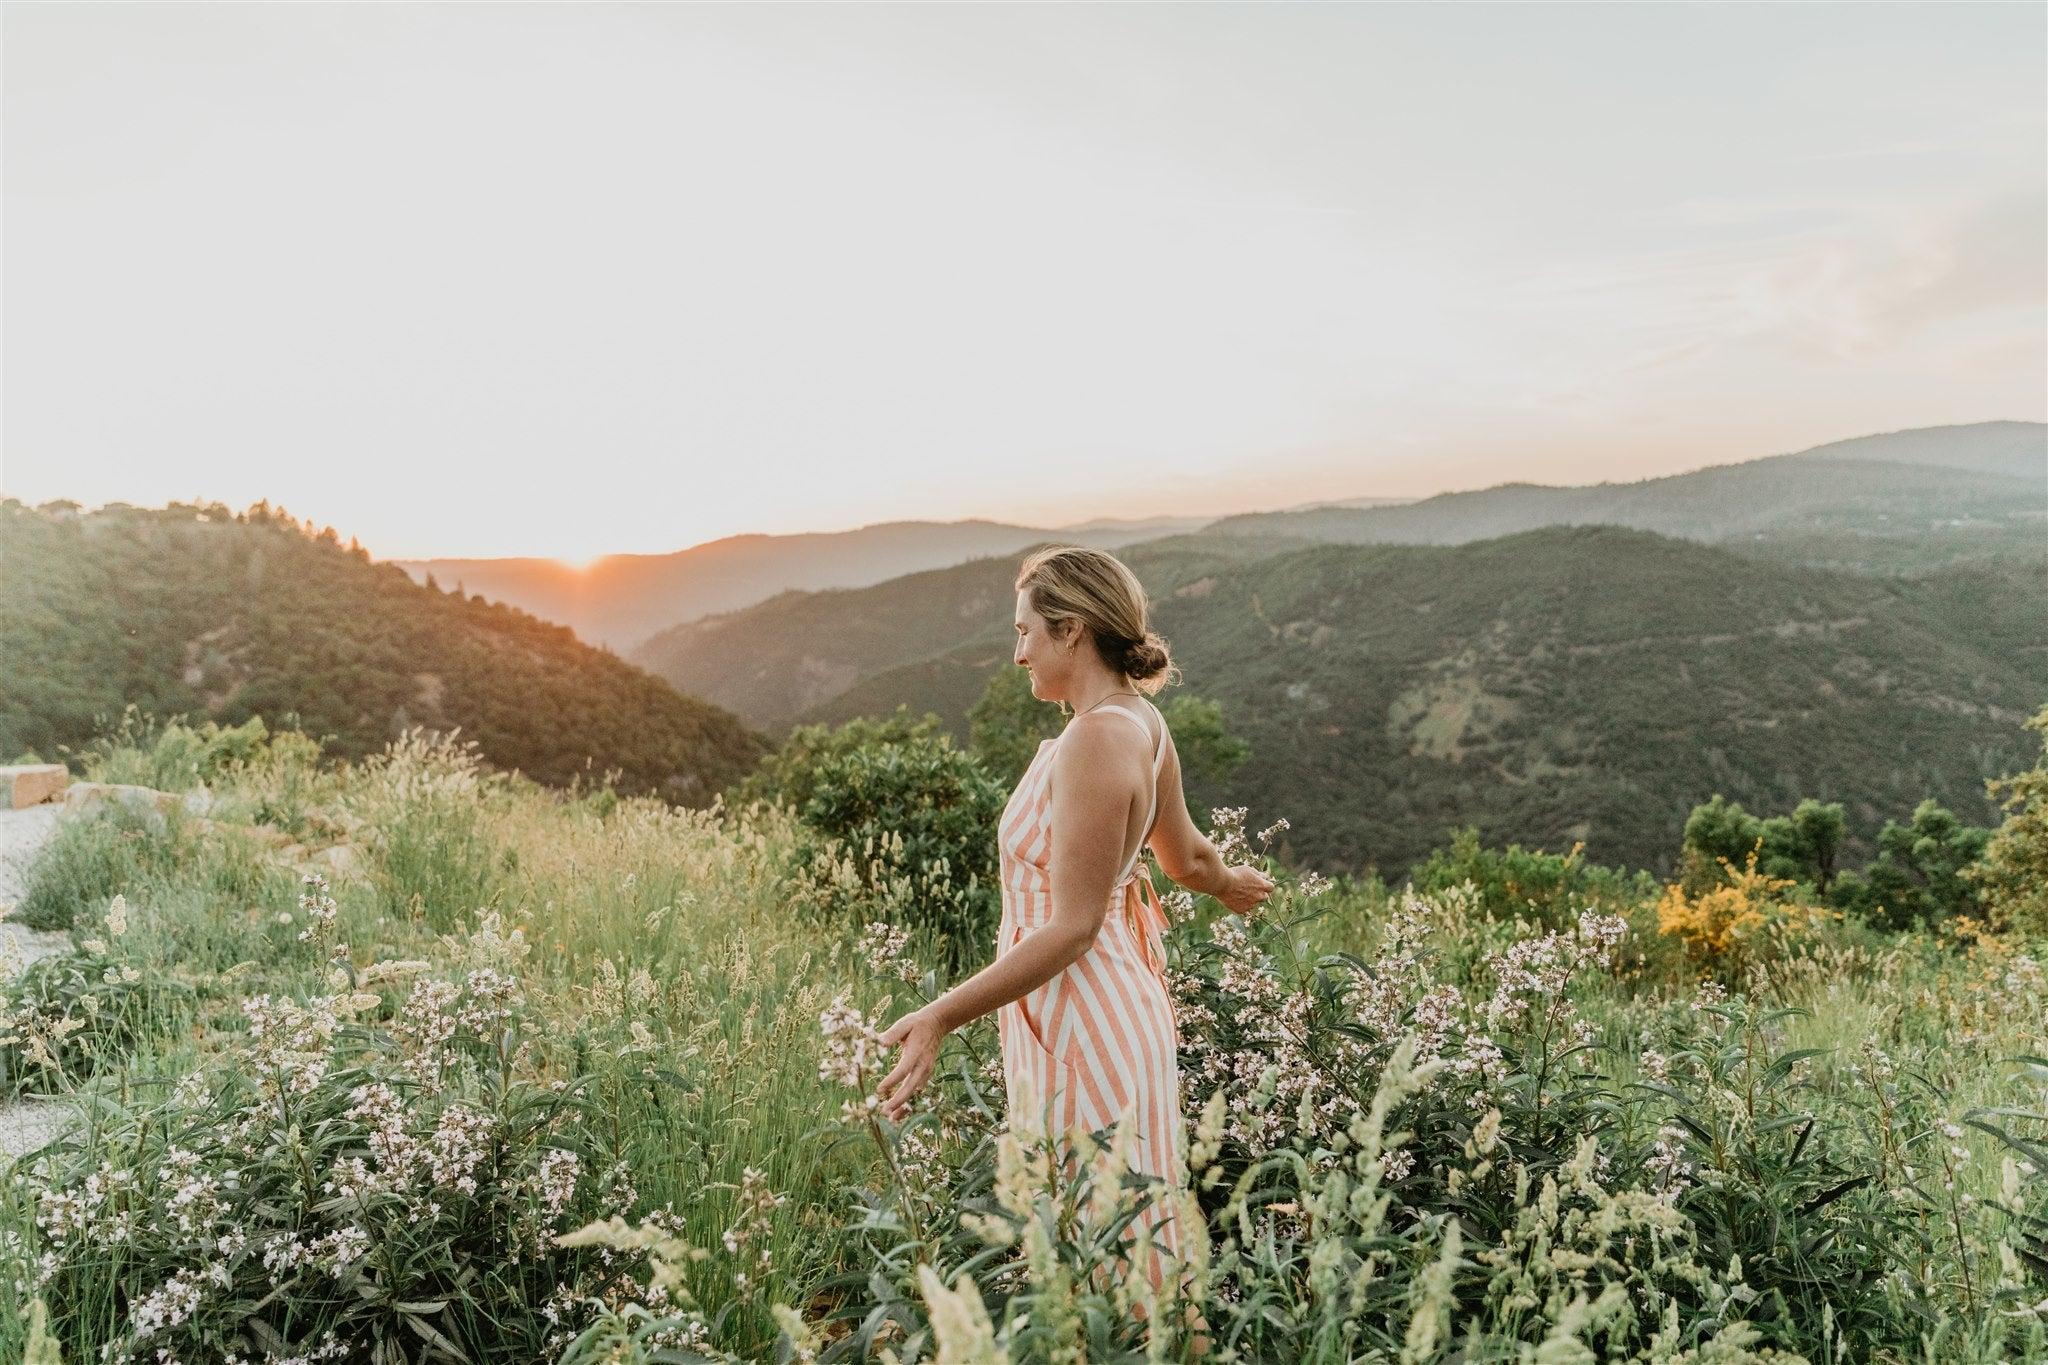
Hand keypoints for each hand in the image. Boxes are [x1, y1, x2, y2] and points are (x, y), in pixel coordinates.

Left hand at [875, 1006, 946, 1120]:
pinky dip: (910, 1101)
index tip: (879, 1090)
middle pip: (911, 1086)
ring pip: (915, 1092)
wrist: (937, 1024)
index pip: (903, 1069)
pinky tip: (900, 1112)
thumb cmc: (917, 1023)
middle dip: (898, 1100)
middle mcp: (923, 1064)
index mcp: (916, 1052)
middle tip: (885, 1111)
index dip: (892, 1081)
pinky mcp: (926, 1074)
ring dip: (904, 1105)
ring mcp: (926, 1070)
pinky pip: (918, 1090)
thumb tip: (879, 1042)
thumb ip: (893, 1033)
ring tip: (891, 1118)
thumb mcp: (905, 1023)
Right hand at [1218, 862, 1275, 915]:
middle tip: (1249, 890)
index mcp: (1262, 886)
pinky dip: (1239, 904)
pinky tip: (1232, 898)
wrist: (1222, 883)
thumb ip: (1258, 874)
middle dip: (1259, 894)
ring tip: (1236, 892)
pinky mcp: (1241, 910)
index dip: (1265, 886)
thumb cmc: (1235, 874)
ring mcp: (1250, 905)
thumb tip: (1264, 876)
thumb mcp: (1249, 870)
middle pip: (1264, 897)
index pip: (1271, 887)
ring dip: (1248, 899)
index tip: (1260, 884)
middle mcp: (1259, 897)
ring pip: (1252, 903)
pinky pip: (1243, 908)